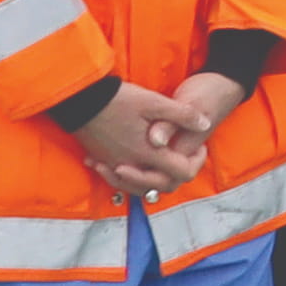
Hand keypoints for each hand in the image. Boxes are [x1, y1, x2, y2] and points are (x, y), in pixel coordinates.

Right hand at [76, 80, 212, 197]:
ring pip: (141, 186)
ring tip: (164, 160)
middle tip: (186, 154)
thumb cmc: (117, 100)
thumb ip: (182, 115)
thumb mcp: (154, 102)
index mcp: (149, 153)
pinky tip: (136, 162)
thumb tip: (204, 124)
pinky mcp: (102, 160)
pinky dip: (132, 175)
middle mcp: (132, 166)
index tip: (199, 148)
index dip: (196, 162)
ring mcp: (115, 165)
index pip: (182, 173)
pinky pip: (120, 179)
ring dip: (156, 177)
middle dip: (179, 173)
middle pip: (164, 184)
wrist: (80, 100)